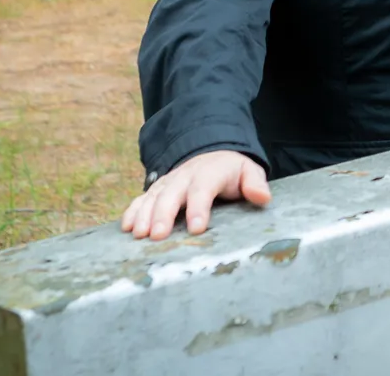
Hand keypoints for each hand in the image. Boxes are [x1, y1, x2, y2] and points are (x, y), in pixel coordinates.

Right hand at [120, 149, 271, 240]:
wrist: (212, 154)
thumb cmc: (232, 171)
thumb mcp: (249, 172)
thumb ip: (255, 183)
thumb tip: (262, 197)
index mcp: (210, 173)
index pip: (203, 189)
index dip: (198, 208)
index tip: (196, 228)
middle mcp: (186, 176)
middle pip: (172, 193)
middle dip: (164, 214)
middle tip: (158, 236)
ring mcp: (169, 182)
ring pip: (153, 196)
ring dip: (145, 215)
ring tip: (139, 235)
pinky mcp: (158, 189)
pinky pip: (142, 198)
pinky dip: (133, 211)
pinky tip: (126, 227)